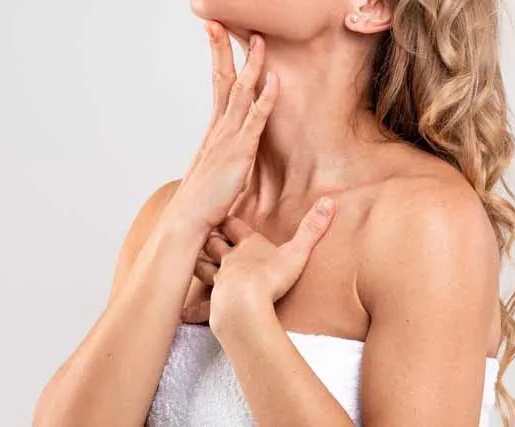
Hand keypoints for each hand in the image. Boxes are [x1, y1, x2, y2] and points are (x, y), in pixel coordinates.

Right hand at [161, 21, 278, 239]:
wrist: (186, 223)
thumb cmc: (200, 204)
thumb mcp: (213, 174)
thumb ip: (221, 159)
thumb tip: (225, 155)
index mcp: (213, 130)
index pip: (216, 84)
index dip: (217, 57)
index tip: (215, 31)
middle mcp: (219, 128)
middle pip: (222, 78)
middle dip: (223, 48)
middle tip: (220, 19)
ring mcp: (228, 138)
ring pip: (241, 92)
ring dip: (252, 65)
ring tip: (258, 39)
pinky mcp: (240, 152)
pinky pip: (255, 119)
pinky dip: (265, 97)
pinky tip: (274, 80)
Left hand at [180, 197, 337, 327]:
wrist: (243, 305)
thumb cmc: (270, 277)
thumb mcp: (297, 251)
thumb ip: (313, 228)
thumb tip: (330, 201)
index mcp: (247, 245)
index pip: (233, 226)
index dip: (228, 218)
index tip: (221, 209)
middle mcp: (229, 260)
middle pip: (213, 243)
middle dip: (208, 237)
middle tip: (203, 231)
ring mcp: (219, 281)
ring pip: (202, 267)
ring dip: (198, 263)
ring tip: (193, 260)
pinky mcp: (214, 302)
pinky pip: (202, 304)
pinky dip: (193, 307)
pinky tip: (184, 312)